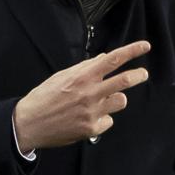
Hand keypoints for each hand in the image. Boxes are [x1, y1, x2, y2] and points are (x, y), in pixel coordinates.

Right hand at [12, 40, 150, 152]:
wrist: (29, 123)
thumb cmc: (44, 98)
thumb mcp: (62, 76)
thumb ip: (84, 68)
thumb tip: (104, 58)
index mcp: (82, 77)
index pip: (112, 59)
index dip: (132, 51)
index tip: (144, 46)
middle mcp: (89, 92)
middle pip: (125, 80)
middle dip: (138, 75)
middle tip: (143, 73)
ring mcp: (92, 111)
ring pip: (121, 101)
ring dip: (116, 98)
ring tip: (103, 101)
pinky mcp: (92, 128)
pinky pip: (108, 120)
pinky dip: (102, 119)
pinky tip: (87, 118)